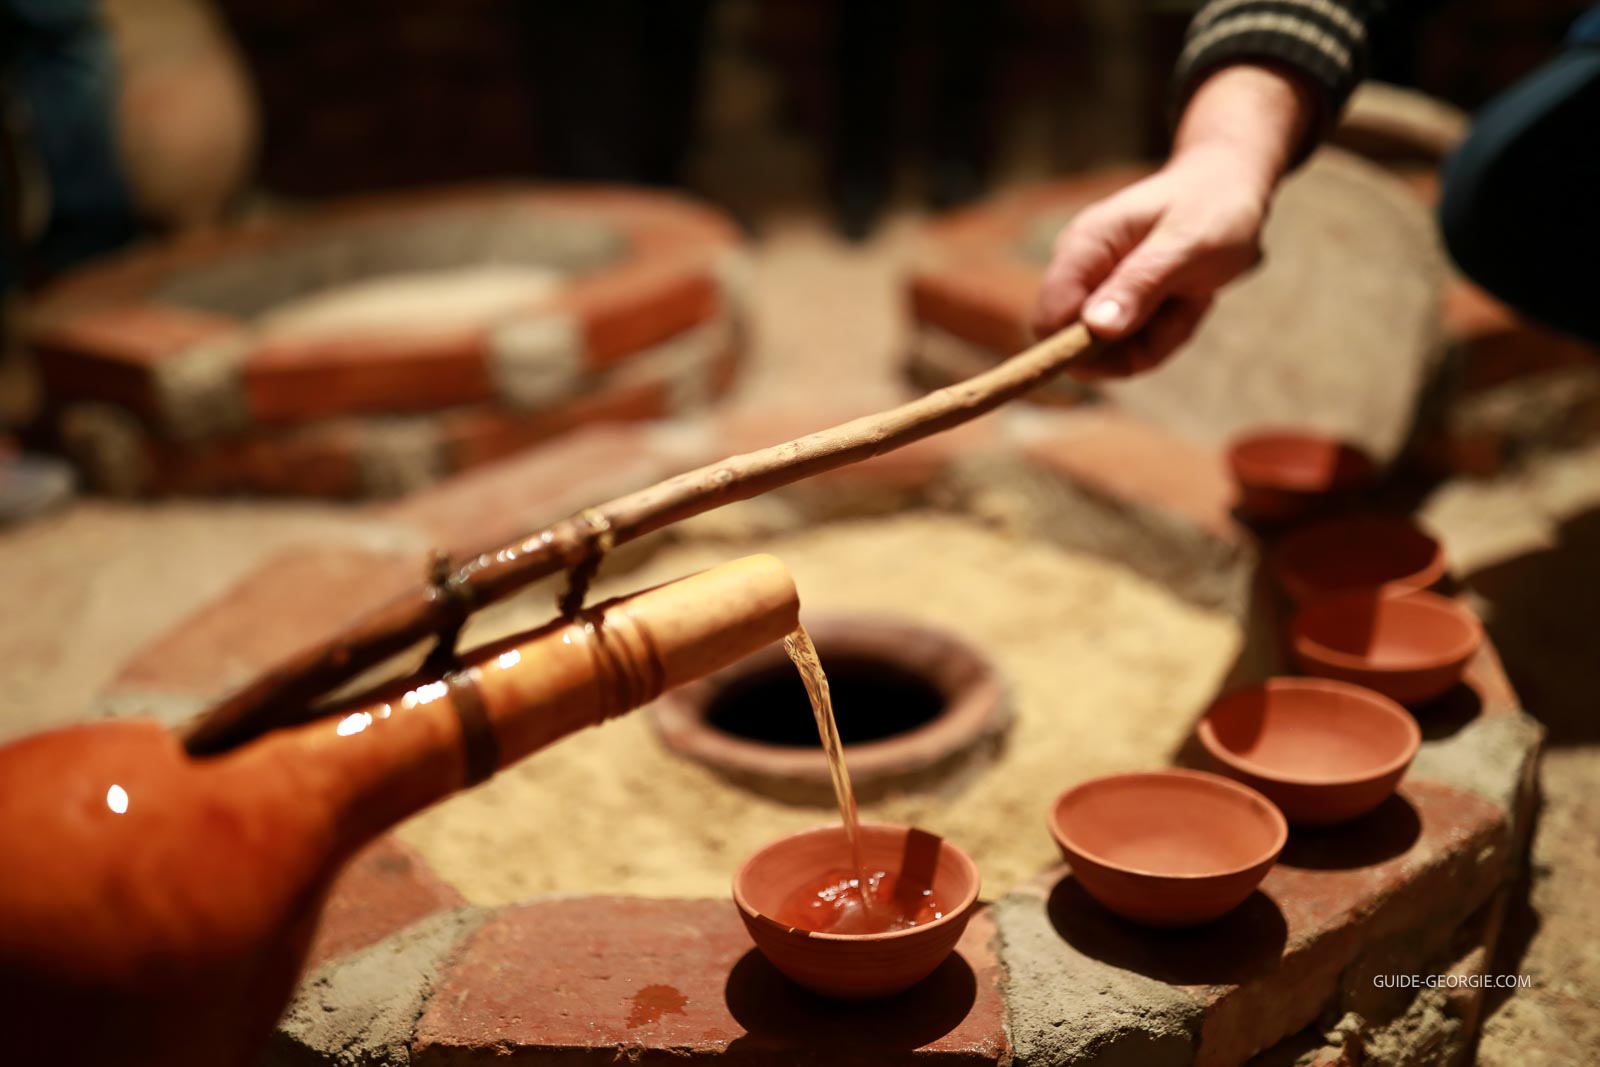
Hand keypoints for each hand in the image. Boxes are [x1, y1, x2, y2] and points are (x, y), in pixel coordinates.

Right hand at [1033, 64, 1315, 379]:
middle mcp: (1080, 270)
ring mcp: (1098, 288)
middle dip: (1138, 344)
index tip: (1136, 350)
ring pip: (1113, 353)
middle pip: (1082, 346)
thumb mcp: (1187, 246)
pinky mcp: (1118, 303)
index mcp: (1083, 248)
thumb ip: (1141, 285)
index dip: (1080, 350)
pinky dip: (1166, 333)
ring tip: (1193, 296)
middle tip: (1184, 305)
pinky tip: (1188, 299)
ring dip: (1160, 337)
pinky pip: (1132, 346)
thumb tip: (1095, 327)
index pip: (1049, 321)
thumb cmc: (1213, 207)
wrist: (1232, 187)